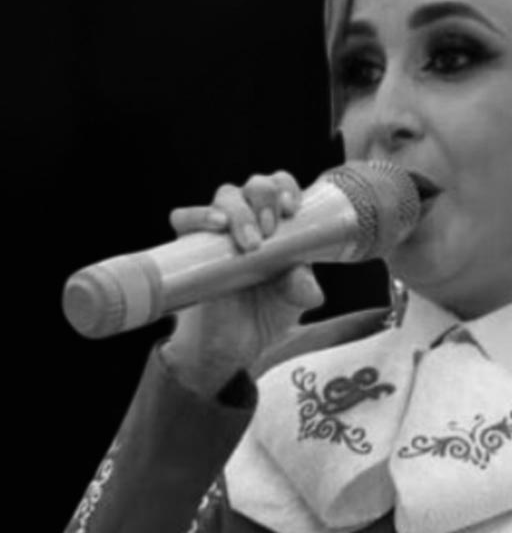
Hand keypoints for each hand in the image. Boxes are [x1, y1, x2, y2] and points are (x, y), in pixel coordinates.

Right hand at [162, 170, 323, 391]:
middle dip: (265, 198)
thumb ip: (302, 287)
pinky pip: (184, 218)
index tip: (292, 209)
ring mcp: (218, 231)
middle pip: (255, 186)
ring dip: (240, 210)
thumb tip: (305, 282)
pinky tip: (216, 224)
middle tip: (270, 230)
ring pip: (226, 196)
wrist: (233, 346)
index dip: (287, 188)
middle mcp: (249, 221)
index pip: (281, 186)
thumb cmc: (267, 313)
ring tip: (251, 241)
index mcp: (279, 225)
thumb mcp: (294, 301)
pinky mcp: (190, 246)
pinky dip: (198, 215)